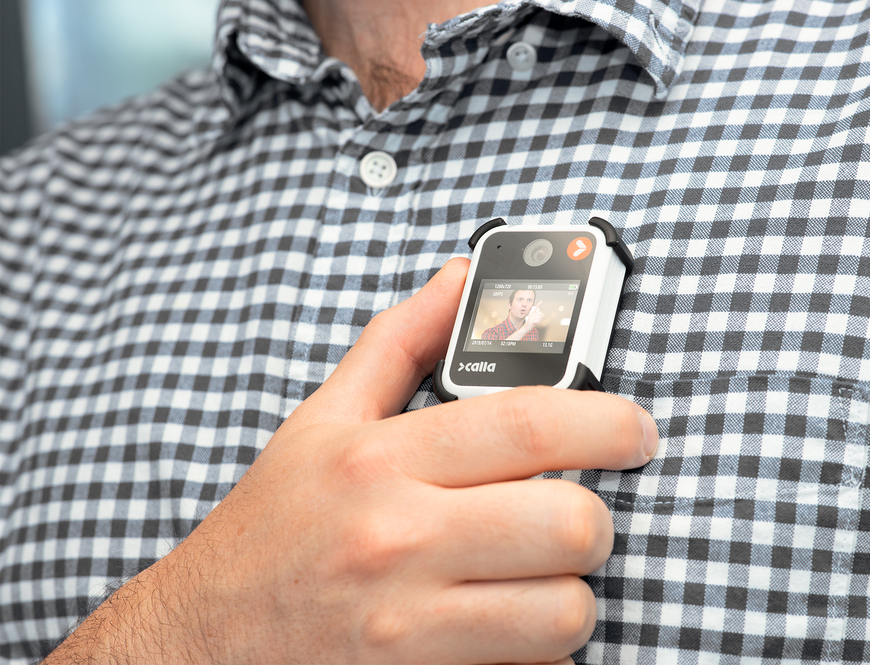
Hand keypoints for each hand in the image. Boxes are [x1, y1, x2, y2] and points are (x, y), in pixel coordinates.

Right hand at [46, 258, 658, 664]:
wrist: (201, 636)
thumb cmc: (272, 524)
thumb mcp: (323, 417)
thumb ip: (401, 338)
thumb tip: (462, 276)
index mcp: (381, 458)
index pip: (531, 423)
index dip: (608, 420)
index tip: (635, 429)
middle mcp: (398, 537)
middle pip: (570, 523)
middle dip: (594, 518)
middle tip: (575, 513)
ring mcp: (409, 620)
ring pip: (566, 608)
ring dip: (571, 589)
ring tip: (536, 572)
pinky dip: (539, 645)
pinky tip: (504, 618)